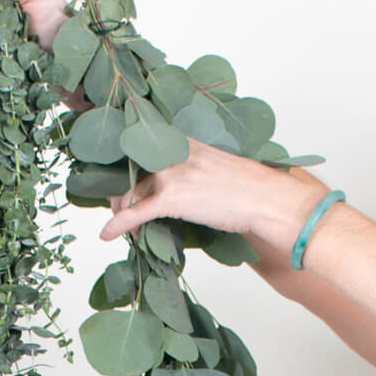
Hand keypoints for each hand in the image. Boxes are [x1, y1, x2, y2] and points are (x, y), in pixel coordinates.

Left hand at [100, 142, 329, 246]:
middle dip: (120, 189)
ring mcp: (172, 173)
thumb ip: (189, 166)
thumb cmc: (247, 187)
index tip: (118, 176)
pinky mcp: (172, 198)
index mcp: (183, 141)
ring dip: (121, 210)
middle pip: (130, 169)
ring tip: (123, 224)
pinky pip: (135, 212)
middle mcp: (174, 152)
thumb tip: (175, 183)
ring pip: (130, 191)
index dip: (126, 164)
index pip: (142, 146)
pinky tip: (108, 234)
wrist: (267, 198)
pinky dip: (118, 225)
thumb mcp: (213, 164)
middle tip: (119, 205)